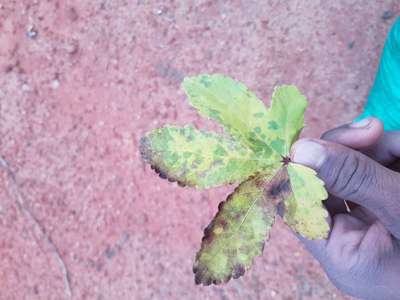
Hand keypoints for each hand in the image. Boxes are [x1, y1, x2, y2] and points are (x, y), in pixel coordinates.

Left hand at [291, 118, 399, 299]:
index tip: (305, 144)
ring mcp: (372, 218)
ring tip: (398, 143)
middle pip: (325, 182)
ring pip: (353, 168)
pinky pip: (378, 167)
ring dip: (380, 147)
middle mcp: (352, 237)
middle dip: (349, 152)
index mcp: (345, 255)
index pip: (298, 210)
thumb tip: (301, 150)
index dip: (297, 175)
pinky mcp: (389, 200)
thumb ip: (354, 178)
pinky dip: (394, 153)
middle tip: (373, 130)